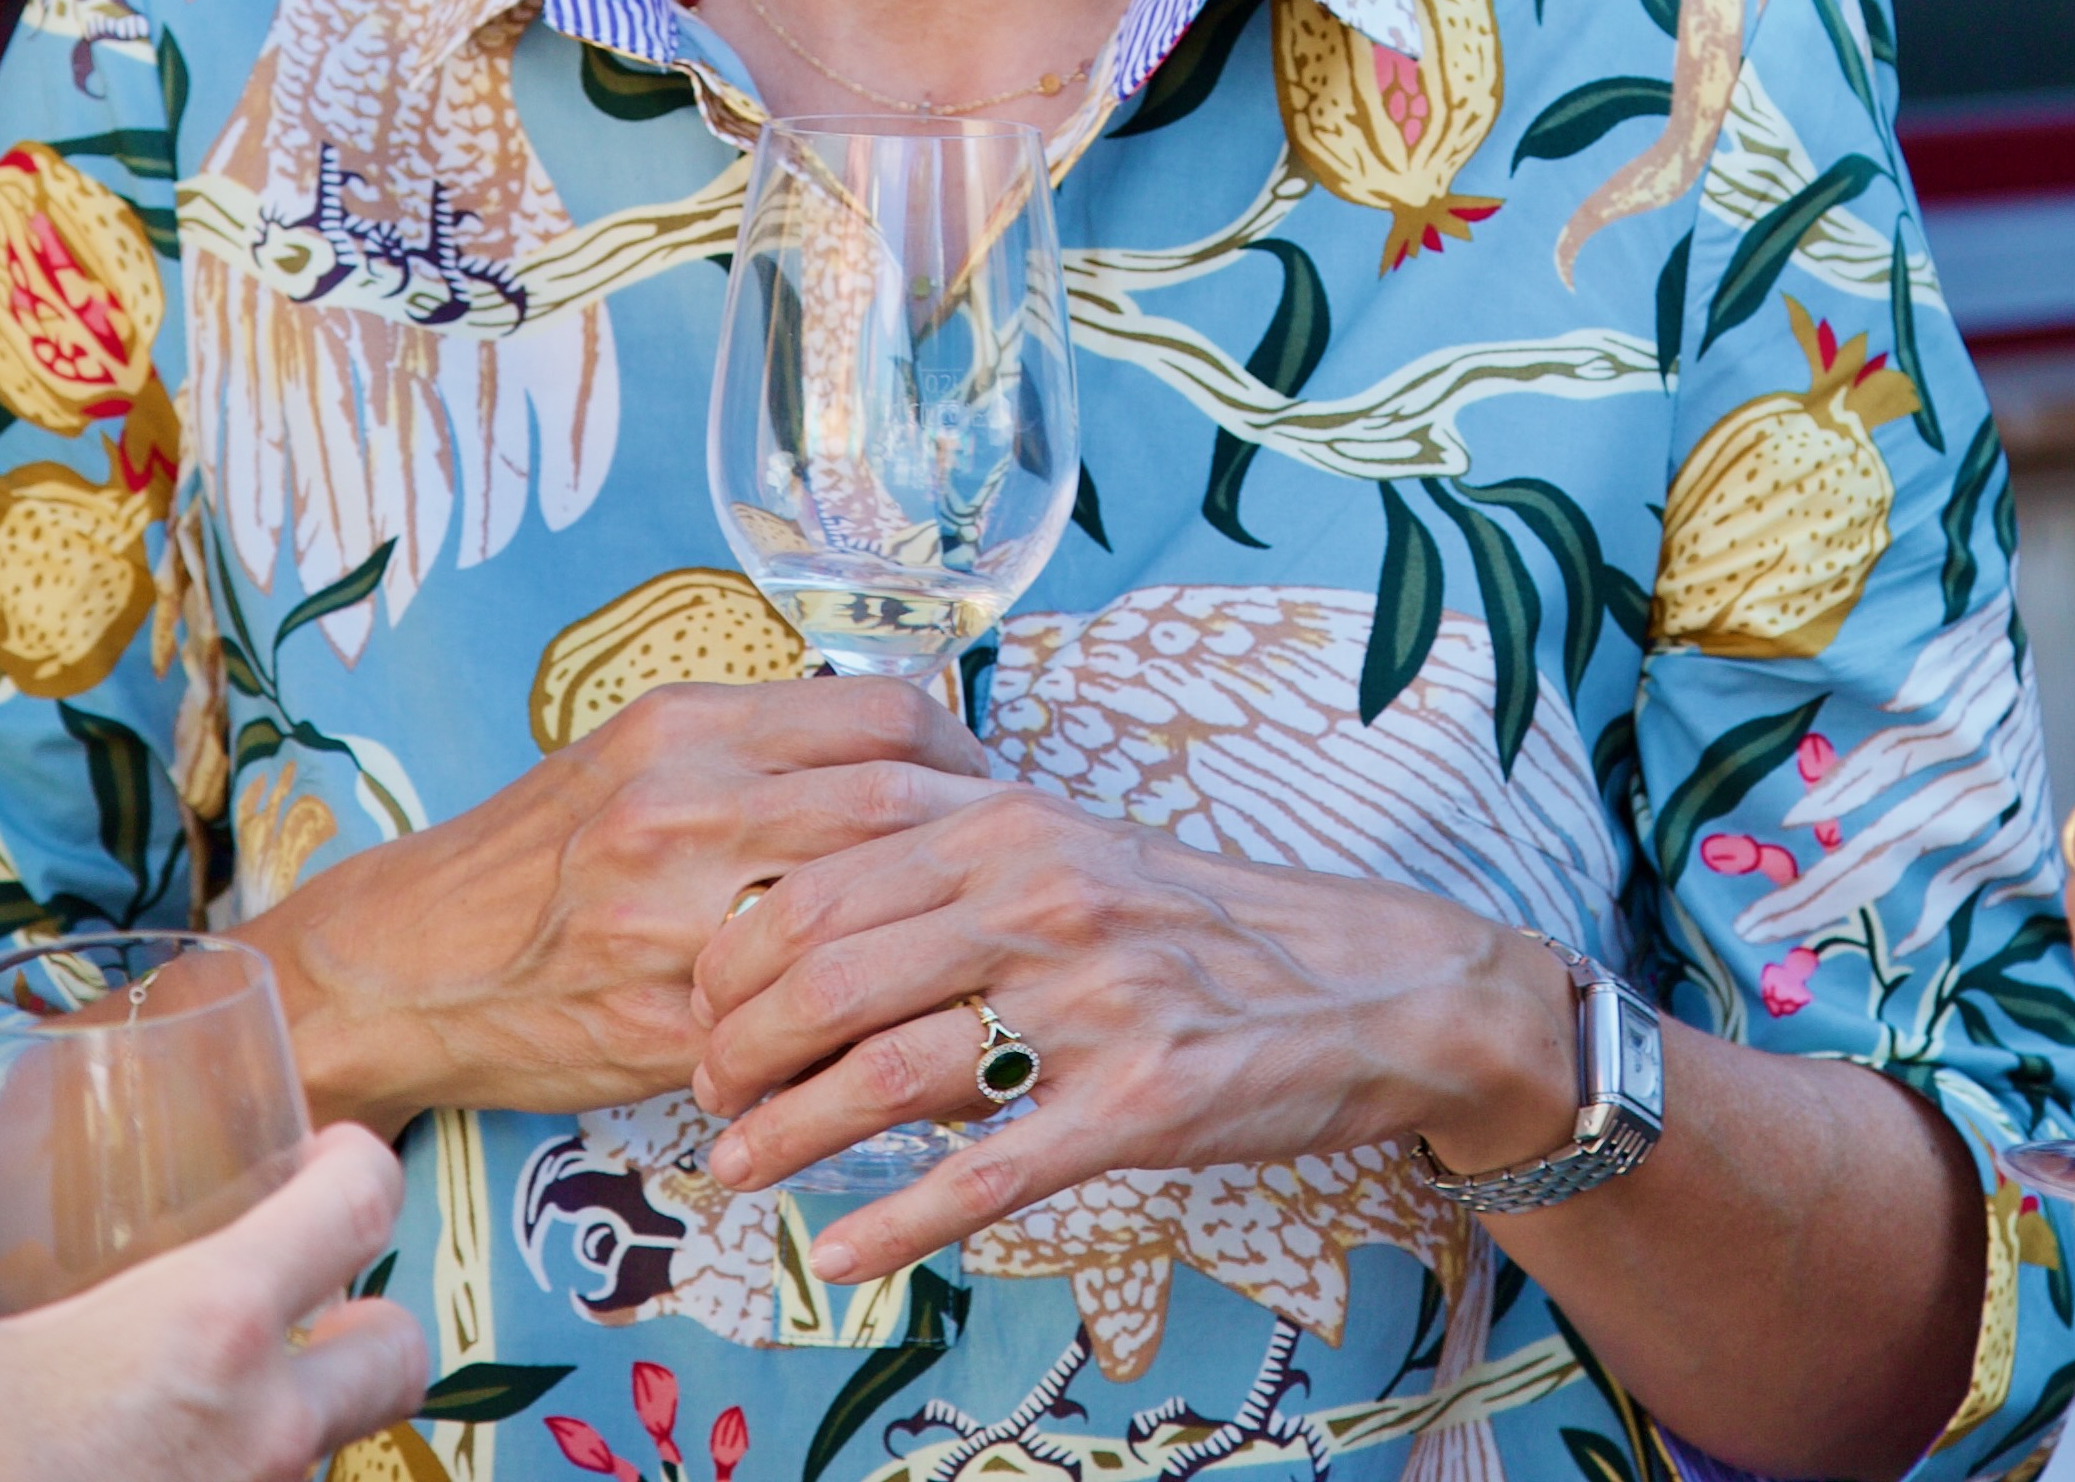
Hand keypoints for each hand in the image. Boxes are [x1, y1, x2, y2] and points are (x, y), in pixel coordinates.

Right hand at [0, 1122, 427, 1480]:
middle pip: (399, 1350)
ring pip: (330, 1454)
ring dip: (286, 1431)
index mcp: (217, 1323)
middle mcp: (269, 1424)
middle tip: (307, 1308)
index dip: (356, 1162)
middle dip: (367, 1323)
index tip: (323, 1156)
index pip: (359, 1202)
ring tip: (196, 1422)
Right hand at [241, 677, 995, 1122]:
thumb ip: (757, 750)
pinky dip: (861, 1027)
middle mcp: (684, 807)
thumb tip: (895, 751)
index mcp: (686, 730)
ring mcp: (674, 919)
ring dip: (930, 940)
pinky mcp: (666, 1026)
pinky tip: (892, 1031)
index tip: (986, 789)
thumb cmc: (536, 860)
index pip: (882, 716)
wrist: (408, 966)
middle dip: (970, 846)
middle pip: (891, 805)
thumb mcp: (637, 760)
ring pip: (859, 917)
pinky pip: (802, 1025)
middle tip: (1003, 878)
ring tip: (964, 952)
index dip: (961, 752)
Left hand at [684, 785, 1570, 1282]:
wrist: (1380, 985)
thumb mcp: (1074, 856)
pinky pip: (993, 1172)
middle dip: (733, 1048)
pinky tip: (841, 1252)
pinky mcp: (1141, 1101)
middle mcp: (1039, 894)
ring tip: (731, 1171)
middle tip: (702, 1097)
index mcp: (1009, 823)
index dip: (728, 953)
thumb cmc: (1204, 927)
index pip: (815, 879)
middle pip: (823, 972)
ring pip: (885, 1070)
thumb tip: (805, 920)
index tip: (694, 1005)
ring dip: (785, 1134)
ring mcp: (1091, 1000)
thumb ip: (949, 871)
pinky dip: (899, 1219)